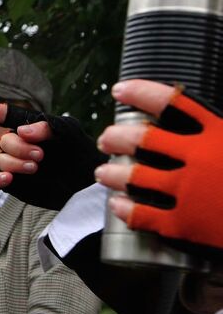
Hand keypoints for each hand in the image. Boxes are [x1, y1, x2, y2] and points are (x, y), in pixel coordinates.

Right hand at [0, 100, 105, 209]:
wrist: (85, 182)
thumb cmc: (80, 151)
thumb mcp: (69, 132)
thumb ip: (48, 127)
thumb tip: (22, 131)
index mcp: (29, 128)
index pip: (3, 114)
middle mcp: (19, 144)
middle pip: (4, 141)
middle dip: (18, 147)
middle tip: (40, 155)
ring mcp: (14, 163)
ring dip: (13, 162)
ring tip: (35, 167)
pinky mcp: (14, 182)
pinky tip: (9, 179)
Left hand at [95, 79, 222, 250]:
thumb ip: (220, 127)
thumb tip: (201, 117)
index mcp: (220, 132)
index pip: (172, 103)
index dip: (140, 93)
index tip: (120, 89)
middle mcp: (200, 158)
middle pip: (144, 139)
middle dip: (117, 137)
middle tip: (106, 139)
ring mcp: (188, 191)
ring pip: (135, 177)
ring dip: (113, 173)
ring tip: (102, 173)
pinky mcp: (184, 224)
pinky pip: (142, 215)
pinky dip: (125, 208)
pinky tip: (117, 205)